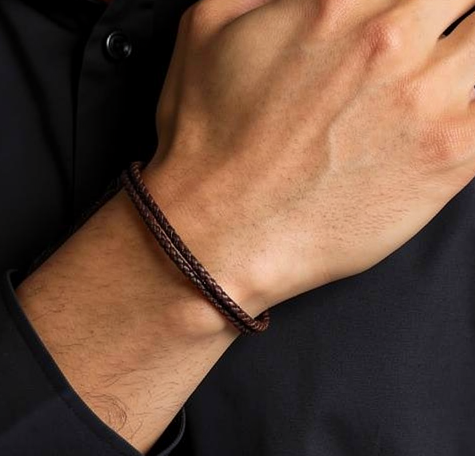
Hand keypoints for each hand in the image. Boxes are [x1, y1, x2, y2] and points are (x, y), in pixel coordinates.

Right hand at [144, 0, 474, 313]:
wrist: (221, 231)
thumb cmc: (208, 145)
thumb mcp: (207, 27)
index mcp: (338, 3)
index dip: (421, 3)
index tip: (416, 15)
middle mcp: (391, 41)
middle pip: (464, 1)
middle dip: (451, 17)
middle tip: (435, 39)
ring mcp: (428, 100)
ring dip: (471, 52)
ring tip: (448, 73)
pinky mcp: (449, 160)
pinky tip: (462, 111)